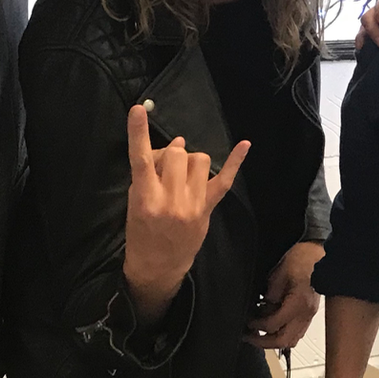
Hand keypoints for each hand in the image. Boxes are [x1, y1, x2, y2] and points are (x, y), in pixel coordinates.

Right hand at [122, 104, 248, 319]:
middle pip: (176, 154)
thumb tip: (172, 147)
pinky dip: (235, 161)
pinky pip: (225, 181)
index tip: (138, 109)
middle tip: (163, 165)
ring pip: (198, 160)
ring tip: (181, 172)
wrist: (158, 268)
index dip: (138, 134)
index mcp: (145, 199)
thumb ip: (148, 177)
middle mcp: (170, 200)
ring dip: (189, 159)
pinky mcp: (207, 209)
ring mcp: (192, 204)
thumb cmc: (141, 234)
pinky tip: (244, 144)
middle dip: (170, 153)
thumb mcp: (134, 205)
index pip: (140, 160)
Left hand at [248, 241, 323, 350]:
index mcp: (298, 304)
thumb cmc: (303, 260)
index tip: (248, 321)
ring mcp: (309, 315)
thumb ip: (270, 294)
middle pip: (283, 341)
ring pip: (291, 340)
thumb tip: (263, 308)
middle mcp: (305, 314)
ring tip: (260, 335)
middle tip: (250, 337)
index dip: (257, 325)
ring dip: (274, 341)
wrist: (319, 256)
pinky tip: (273, 327)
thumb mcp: (279, 274)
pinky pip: (296, 333)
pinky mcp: (309, 314)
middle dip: (264, 342)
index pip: (274, 325)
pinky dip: (283, 334)